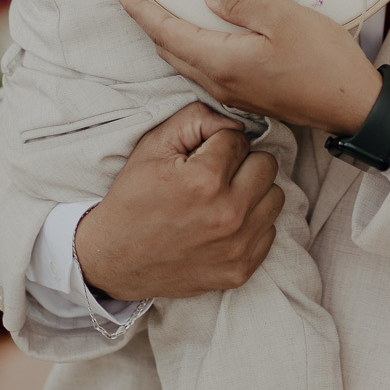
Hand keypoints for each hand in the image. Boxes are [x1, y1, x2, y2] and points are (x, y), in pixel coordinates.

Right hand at [73, 101, 283, 299]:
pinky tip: (223, 225)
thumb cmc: (134, 198)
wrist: (114, 259)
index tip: (200, 158)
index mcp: (205, 180)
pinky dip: (251, 225)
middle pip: (267, 166)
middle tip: (216, 176)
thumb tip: (236, 123)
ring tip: (222, 199)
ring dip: (253, 194)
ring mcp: (237, 247)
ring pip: (275, 198)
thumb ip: (197, 119)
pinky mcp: (240, 270)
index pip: (240, 140)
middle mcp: (228, 215)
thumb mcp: (154, 146)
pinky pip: (269, 231)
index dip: (219, 144)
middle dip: (243, 164)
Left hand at [113, 0, 382, 134]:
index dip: (141, 10)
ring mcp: (234, 93)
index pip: (167, 32)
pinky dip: (192, 49)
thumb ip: (242, 4)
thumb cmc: (324, 60)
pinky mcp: (249, 97)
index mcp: (222, 61)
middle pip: (170, 51)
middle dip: (149, 24)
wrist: (353, 106)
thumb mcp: (285, 18)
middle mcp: (220, 81)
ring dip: (170, 39)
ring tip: (162, 13)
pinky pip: (206, 70)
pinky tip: (202, 36)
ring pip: (186, 63)